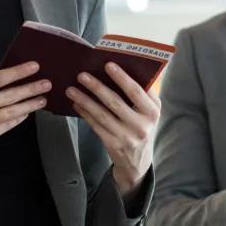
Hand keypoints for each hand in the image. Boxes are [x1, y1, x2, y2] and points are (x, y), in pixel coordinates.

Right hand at [0, 62, 48, 175]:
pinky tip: (28, 111)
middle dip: (30, 88)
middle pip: (9, 95)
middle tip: (46, 83)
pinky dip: (19, 117)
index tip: (33, 67)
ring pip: (12, 111)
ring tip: (42, 98)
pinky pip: (8, 124)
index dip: (17, 72)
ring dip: (30, 104)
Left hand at [65, 63, 159, 193]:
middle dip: (97, 87)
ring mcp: (128, 137)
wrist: (138, 161)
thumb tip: (124, 68)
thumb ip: (142, 94)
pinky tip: (77, 104)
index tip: (107, 65)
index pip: (136, 92)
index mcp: (153, 112)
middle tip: (82, 75)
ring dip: (85, 100)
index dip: (122, 78)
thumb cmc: (142, 127)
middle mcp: (142, 125)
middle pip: (116, 102)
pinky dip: (85, 114)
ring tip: (71, 89)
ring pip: (102, 115)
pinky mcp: (114, 145)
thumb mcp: (149, 112)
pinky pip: (96, 126)